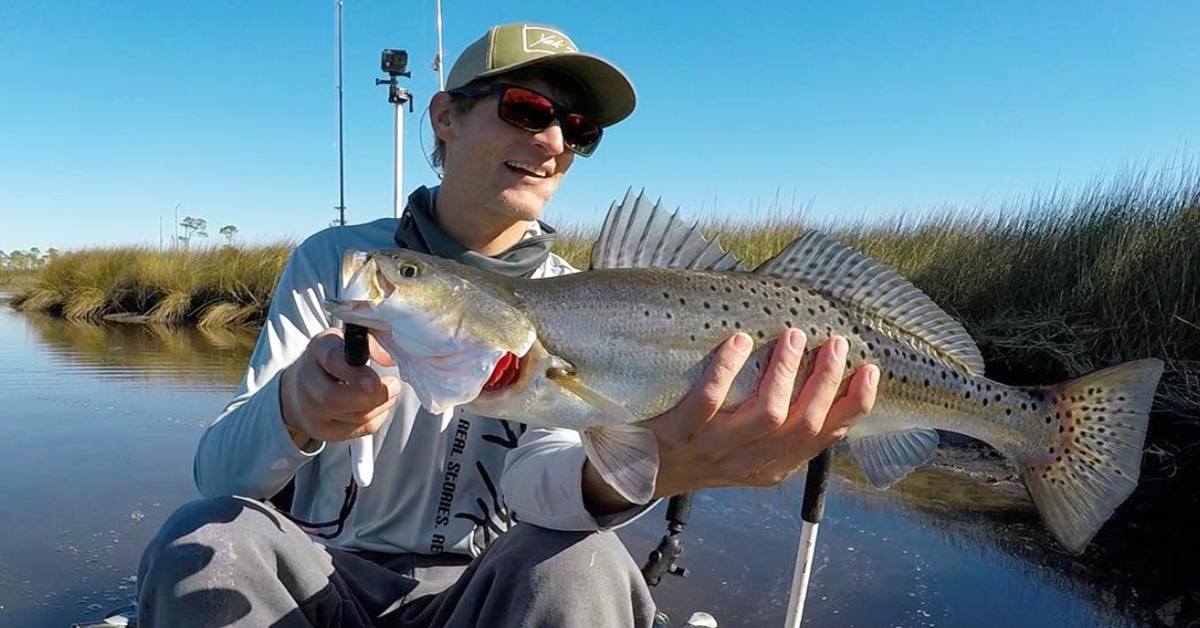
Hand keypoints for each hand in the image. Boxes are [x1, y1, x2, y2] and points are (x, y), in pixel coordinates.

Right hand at [279, 328, 401, 448]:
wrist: (307, 382)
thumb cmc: (336, 356)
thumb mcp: (352, 339)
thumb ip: (372, 343)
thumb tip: (388, 358)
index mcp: (318, 349)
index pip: (333, 360)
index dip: (357, 372)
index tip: (377, 378)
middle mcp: (307, 380)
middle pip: (334, 399)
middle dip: (372, 397)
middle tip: (393, 386)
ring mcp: (310, 409)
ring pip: (352, 417)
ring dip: (380, 405)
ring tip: (389, 392)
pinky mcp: (322, 430)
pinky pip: (358, 429)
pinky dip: (376, 418)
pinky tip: (377, 405)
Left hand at [648, 328, 878, 496]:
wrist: (632, 472)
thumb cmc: (692, 447)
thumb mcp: (740, 447)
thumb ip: (775, 423)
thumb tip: (818, 375)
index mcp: (769, 466)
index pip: (823, 438)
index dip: (853, 406)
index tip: (871, 372)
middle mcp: (746, 462)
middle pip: (801, 426)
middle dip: (826, 382)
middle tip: (835, 344)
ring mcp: (712, 449)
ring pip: (767, 416)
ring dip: (786, 372)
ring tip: (793, 337)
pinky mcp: (677, 435)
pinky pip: (709, 401)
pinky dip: (728, 369)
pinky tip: (740, 342)